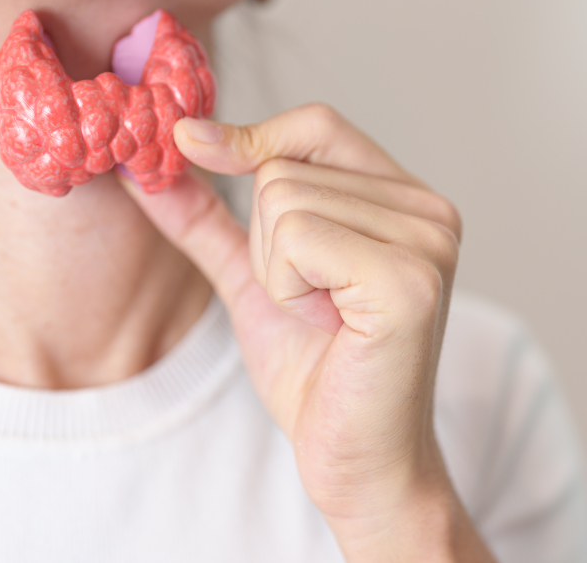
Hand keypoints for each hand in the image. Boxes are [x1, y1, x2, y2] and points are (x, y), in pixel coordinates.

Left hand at [119, 104, 494, 561]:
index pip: (319, 125)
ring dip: (278, 273)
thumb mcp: (255, 281)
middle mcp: (430, 212)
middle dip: (267, 246)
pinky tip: (331, 327)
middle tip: (311, 304)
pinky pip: (299, 238)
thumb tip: (156, 162)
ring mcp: (427, 243)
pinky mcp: (408, 281)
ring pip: (285, 200)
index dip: (252, 135)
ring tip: (324, 318)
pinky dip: (289, 289)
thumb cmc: (319, 376)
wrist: (355, 461)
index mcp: (407, 202)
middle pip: (286, 167)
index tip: (189, 145)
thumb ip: (212, 220)